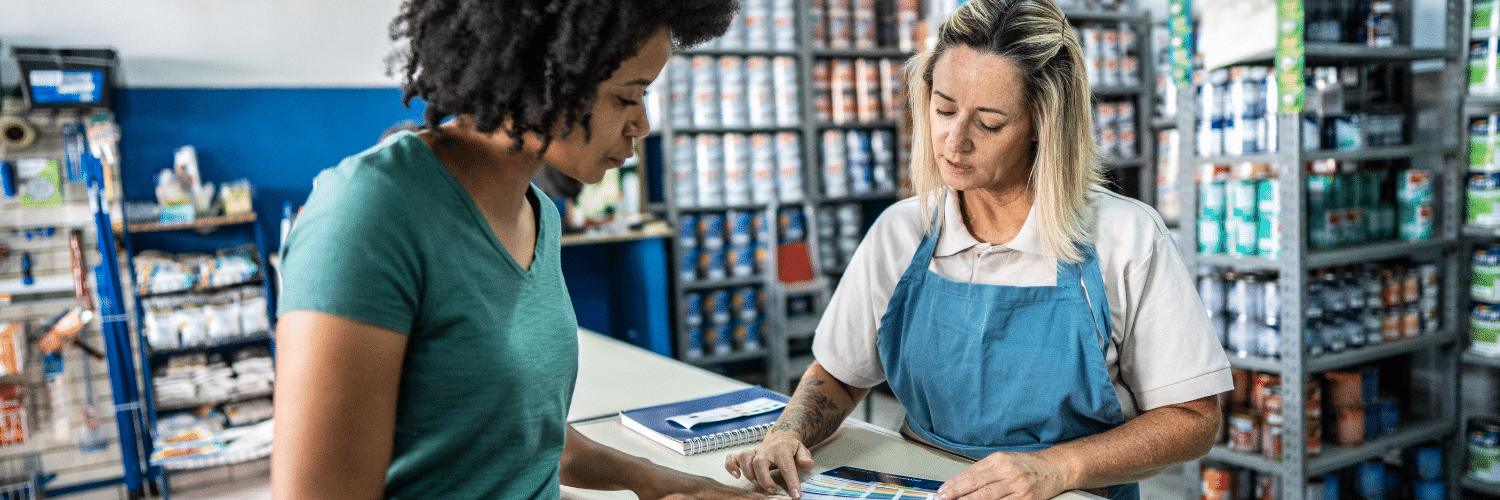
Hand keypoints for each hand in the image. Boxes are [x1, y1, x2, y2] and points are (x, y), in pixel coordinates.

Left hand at [638, 469, 767, 499]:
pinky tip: (748, 497)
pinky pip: (728, 492)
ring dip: (756, 498)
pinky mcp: (703, 486)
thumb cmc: (652, 493)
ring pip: (737, 493)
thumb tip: (719, 495)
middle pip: (743, 495)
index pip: (738, 499)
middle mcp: (710, 486)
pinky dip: (742, 495)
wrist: (644, 475)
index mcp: (704, 493)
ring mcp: (707, 485)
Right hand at [724, 432, 814, 497]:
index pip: (786, 467)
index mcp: (781, 449)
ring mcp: (754, 452)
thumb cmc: (790, 447)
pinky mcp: (746, 455)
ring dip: (749, 474)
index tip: (795, 495)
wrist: (781, 436)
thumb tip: (808, 464)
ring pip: (745, 459)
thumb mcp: (802, 450)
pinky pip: (732, 457)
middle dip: (765, 479)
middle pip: (760, 463)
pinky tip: (736, 475)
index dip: (791, 482)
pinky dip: (731, 466)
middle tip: (773, 490)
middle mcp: (765, 450)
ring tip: (757, 483)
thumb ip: (805, 457)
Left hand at [936, 451, 1068, 499]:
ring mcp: (1017, 486)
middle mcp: (1007, 471)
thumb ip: (985, 471)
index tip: (940, 492)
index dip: (953, 485)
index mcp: (999, 460)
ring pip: (987, 498)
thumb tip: (960, 485)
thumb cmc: (1028, 465)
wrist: (1056, 467)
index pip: (970, 474)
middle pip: (976, 486)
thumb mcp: (1005, 460)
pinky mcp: (1026, 499)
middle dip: (956, 494)